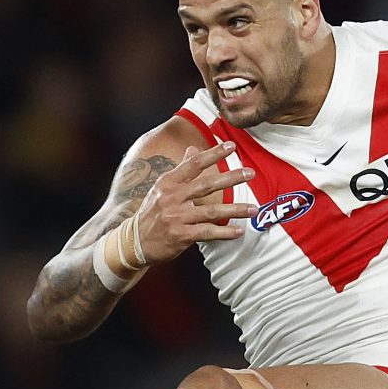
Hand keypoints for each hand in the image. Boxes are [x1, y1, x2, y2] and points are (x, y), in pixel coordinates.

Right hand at [132, 144, 257, 259]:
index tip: (231, 147)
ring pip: (211, 211)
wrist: (134, 242)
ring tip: (253, 208)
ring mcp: (176, 217)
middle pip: (206, 185)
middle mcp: (172, 198)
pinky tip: (239, 231)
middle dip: (231, 178)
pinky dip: (225, 232)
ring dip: (235, 210)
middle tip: (250, 173)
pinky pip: (207, 232)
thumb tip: (193, 149)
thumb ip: (181, 169)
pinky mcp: (180, 236)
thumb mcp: (162, 188)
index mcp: (168, 183)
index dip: (213, 154)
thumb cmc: (152, 213)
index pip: (194, 164)